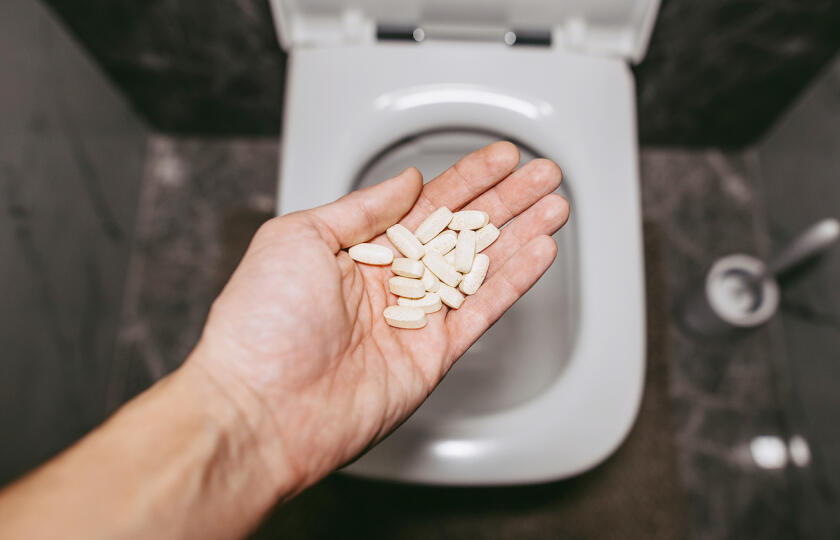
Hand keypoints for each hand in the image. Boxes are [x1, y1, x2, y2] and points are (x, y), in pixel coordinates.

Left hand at [188, 142, 568, 493]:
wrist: (261, 408)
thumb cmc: (261, 323)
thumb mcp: (299, 236)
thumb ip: (362, 208)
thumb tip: (405, 182)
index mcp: (357, 250)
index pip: (426, 204)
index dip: (468, 179)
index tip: (502, 158)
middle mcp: (389, 283)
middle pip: (462, 232)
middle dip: (506, 202)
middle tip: (544, 176)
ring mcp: (413, 320)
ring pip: (480, 268)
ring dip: (520, 236)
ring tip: (555, 208)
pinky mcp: (431, 356)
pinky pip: (480, 312)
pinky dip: (513, 282)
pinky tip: (538, 253)